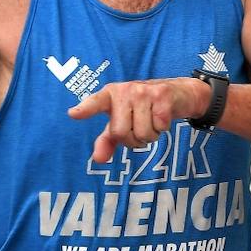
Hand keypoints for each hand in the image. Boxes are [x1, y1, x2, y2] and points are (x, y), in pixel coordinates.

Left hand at [67, 78, 210, 163]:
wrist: (177, 93)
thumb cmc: (143, 109)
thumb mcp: (122, 122)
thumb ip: (107, 140)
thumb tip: (98, 159)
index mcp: (110, 95)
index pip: (95, 103)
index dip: (85, 109)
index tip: (73, 114)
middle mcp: (124, 91)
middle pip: (121, 133)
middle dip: (132, 140)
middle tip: (139, 128)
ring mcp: (143, 91)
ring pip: (142, 133)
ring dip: (150, 135)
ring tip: (151, 121)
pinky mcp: (162, 95)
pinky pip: (159, 127)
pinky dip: (163, 128)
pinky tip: (162, 117)